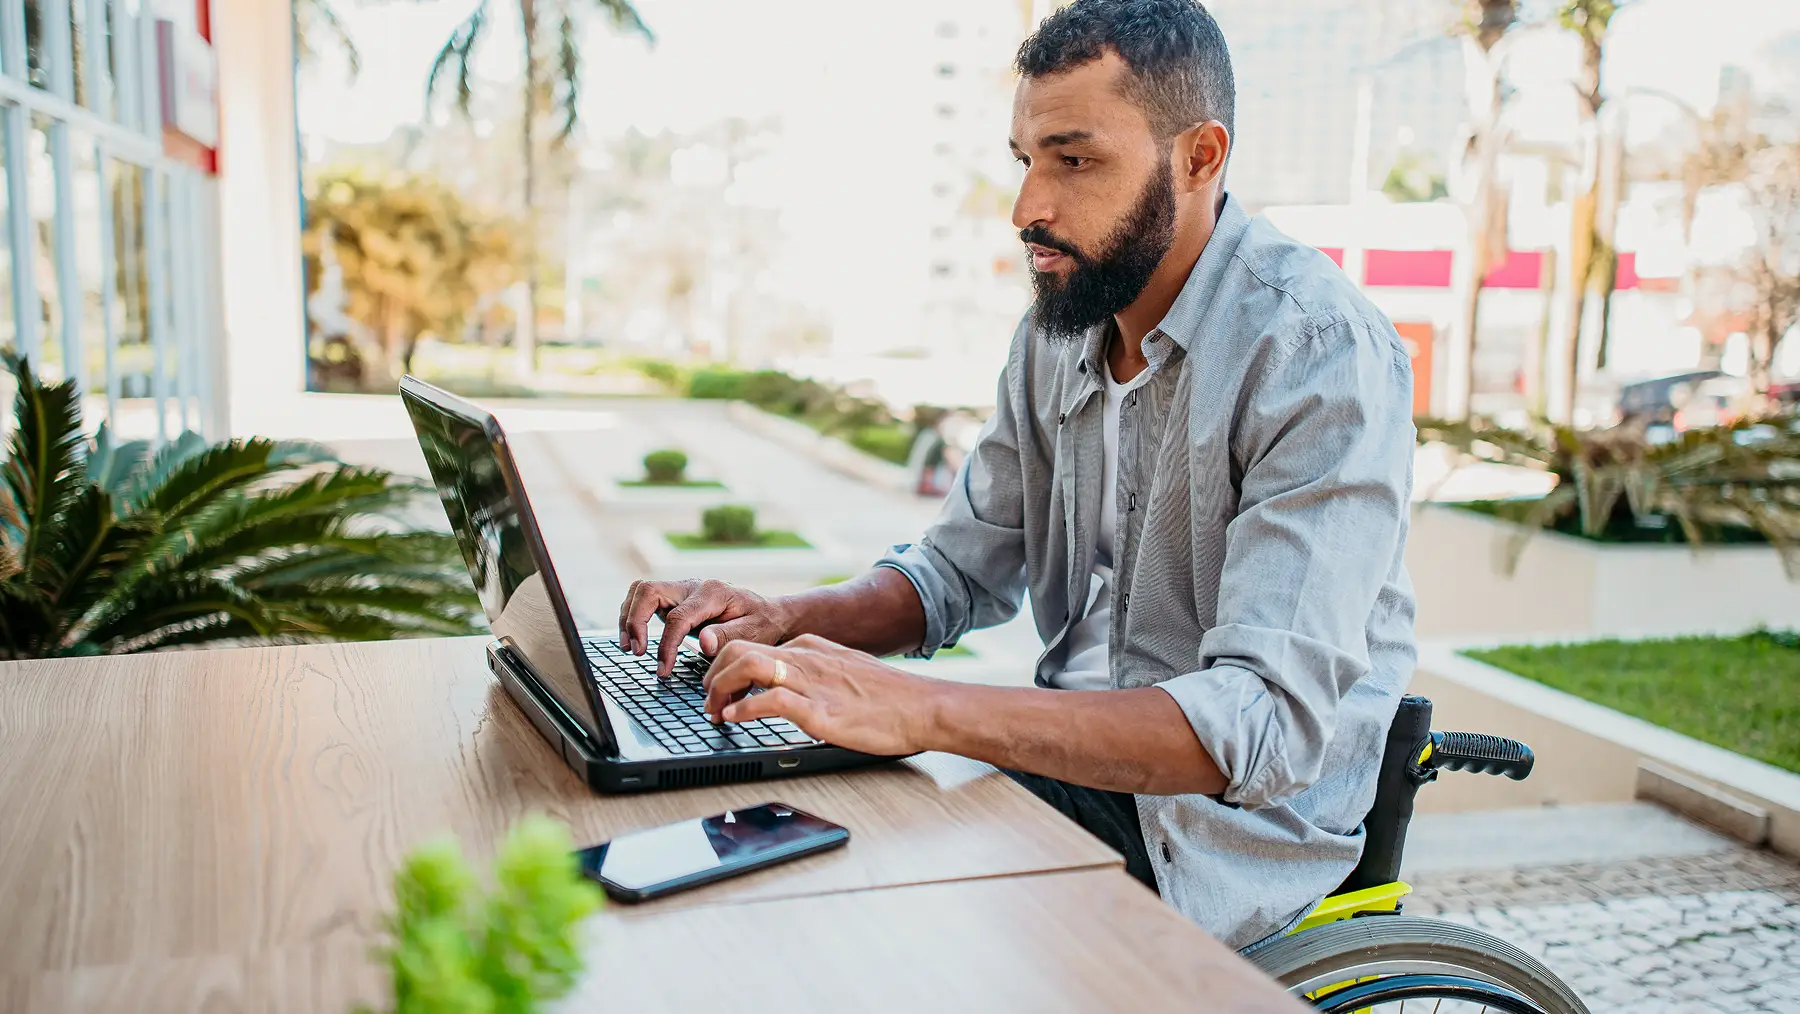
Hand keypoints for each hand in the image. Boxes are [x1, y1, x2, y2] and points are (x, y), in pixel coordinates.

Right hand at [617, 579, 792, 678]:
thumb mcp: (754, 632)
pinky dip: (634, 616)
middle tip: (636, 652)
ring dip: (629, 617)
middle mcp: (692, 586)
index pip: (677, 617)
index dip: (666, 645)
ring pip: (641, 590)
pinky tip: (636, 639)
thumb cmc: (763, 624)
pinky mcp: (675, 599)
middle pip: (648, 590)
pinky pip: (645, 599)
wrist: (768, 613)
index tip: (663, 670)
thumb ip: (728, 636)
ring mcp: (682, 590)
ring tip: (630, 647)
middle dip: (635, 621)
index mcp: (712, 593)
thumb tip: (703, 643)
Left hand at [701, 634, 939, 756]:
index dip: (724, 667)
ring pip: (746, 665)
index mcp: (810, 647)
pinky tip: (734, 720)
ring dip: (719, 689)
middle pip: (738, 649)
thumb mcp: (844, 673)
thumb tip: (788, 691)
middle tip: (708, 703)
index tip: (718, 691)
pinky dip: (743, 709)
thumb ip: (815, 674)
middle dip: (712, 676)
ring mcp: (812, 681)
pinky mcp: (820, 710)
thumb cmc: (889, 698)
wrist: (923, 707)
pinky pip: (770, 700)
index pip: (751, 645)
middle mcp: (806, 657)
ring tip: (715, 712)